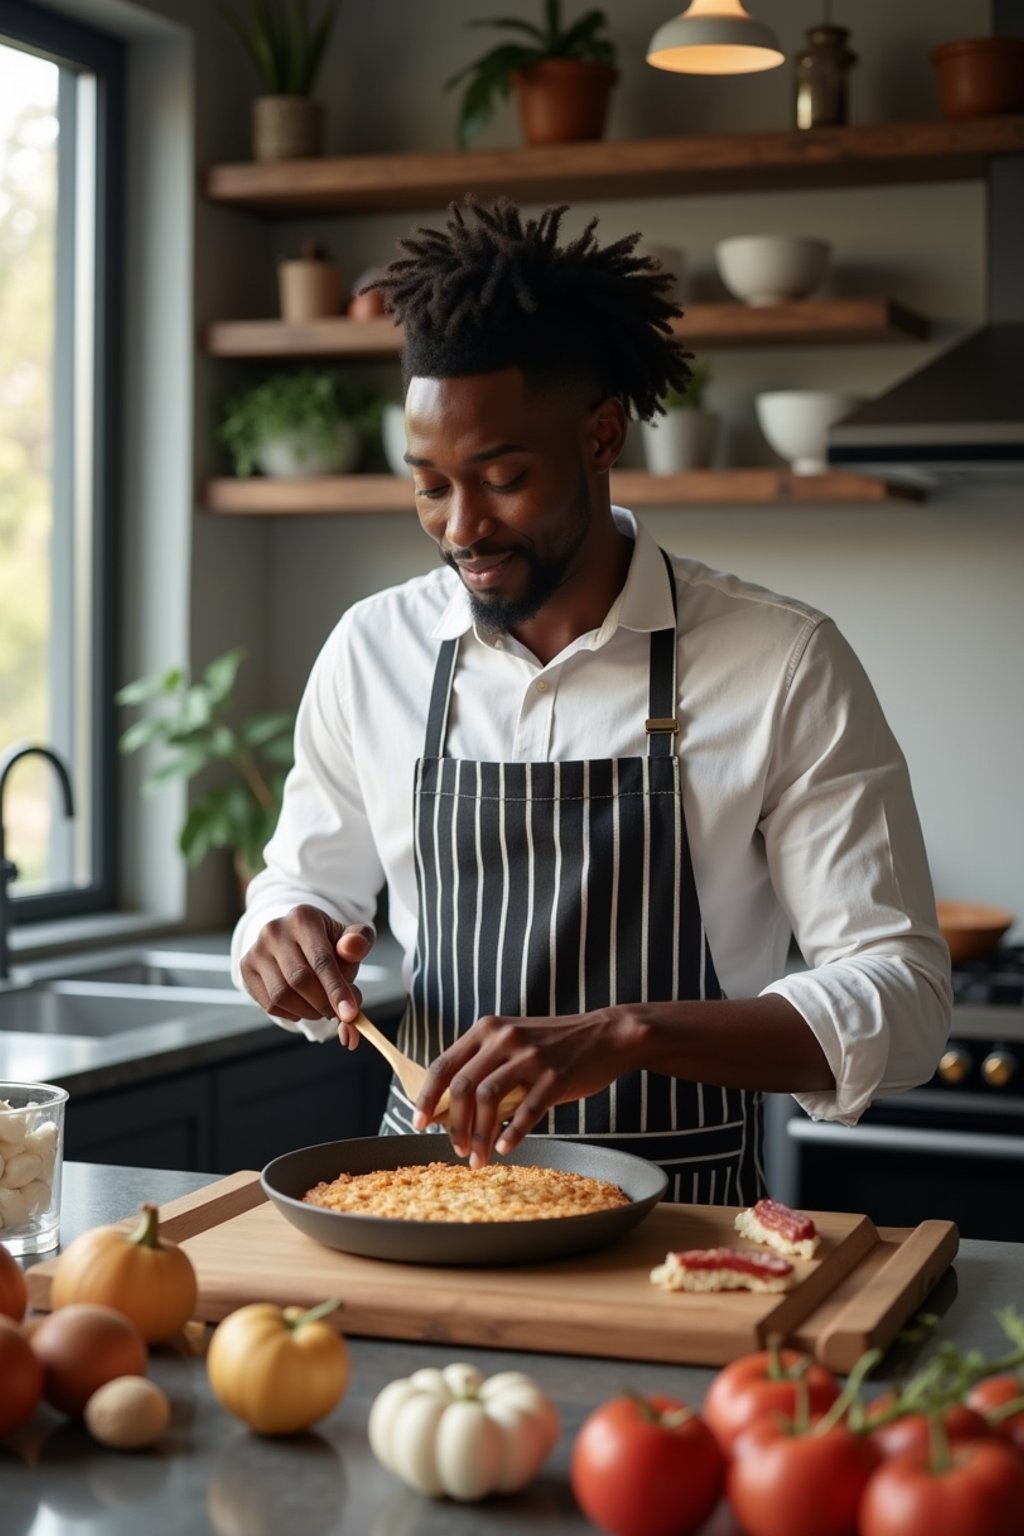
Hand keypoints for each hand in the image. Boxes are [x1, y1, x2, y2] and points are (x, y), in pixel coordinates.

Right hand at [240, 905, 374, 1048]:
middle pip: (300, 980)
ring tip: (321, 1008)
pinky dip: (291, 1013)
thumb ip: (358, 943)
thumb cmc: (328, 944)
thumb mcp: (348, 939)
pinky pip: (269, 1004)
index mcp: (304, 918)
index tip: (350, 1014)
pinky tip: (303, 1005)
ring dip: (307, 1012)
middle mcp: (275, 930)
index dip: (337, 990)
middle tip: (337, 1013)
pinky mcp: (246, 968)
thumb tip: (352, 948)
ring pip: (281, 995)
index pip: (322, 960)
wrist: (295, 940)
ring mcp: (256, 949)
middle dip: (323, 1003)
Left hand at [413, 1007, 642, 1166]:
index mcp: (487, 1029)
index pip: (443, 1064)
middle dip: (454, 1124)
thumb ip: (484, 1063)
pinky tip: (505, 1147)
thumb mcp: (513, 1040)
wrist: (605, 1035)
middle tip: (456, 1148)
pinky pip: (527, 1110)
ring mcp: (531, 1057)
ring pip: (490, 1100)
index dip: (427, 1096)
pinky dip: (512, 1133)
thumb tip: (450, 1105)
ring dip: (479, 1135)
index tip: (419, 1122)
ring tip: (479, 1157)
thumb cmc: (554, 1044)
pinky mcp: (556, 1076)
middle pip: (463, 1086)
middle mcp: (504, 1039)